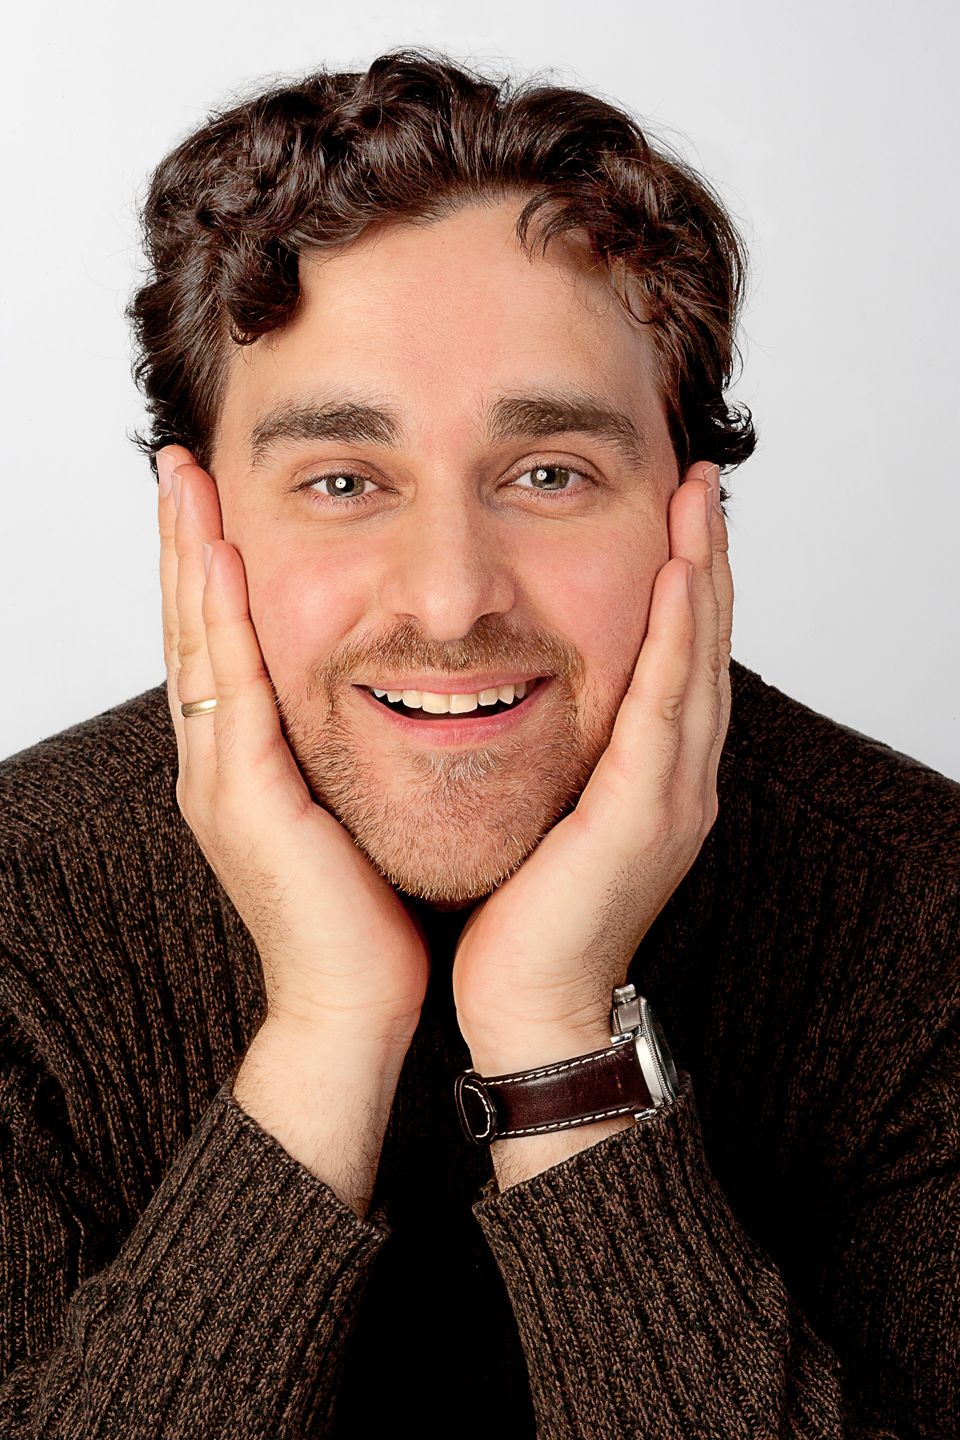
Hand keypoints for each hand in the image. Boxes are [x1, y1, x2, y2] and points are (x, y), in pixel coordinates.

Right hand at [157, 445, 430, 1048]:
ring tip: (183, 483)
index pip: (220, 644)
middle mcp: (217, 762)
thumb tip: (390, 695)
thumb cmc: (367, 915)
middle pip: (192, 629)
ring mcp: (219, 779)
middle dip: (183, 543)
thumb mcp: (354, 808)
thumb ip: (347, 752)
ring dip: (188, 558)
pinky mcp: (244, 798)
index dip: (207, 570)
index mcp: (244, 763)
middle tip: (178, 463)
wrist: (355, 1006)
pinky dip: (220, 620)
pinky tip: (219, 559)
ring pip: (197, 644)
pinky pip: (230, 690)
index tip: (211, 499)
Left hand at [452, 463, 730, 1069]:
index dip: (681, 583)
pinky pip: (668, 706)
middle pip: (703, 645)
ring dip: (701, 575)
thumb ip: (550, 750)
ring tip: (699, 500)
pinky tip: (675, 576)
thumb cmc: (521, 916)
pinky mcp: (646, 812)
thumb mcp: (541, 809)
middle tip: (698, 478)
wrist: (528, 1004)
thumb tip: (511, 691)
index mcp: (653, 777)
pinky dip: (676, 636)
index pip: (677, 658)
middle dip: (704, 558)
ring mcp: (674, 795)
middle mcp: (679, 778)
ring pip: (699, 661)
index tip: (672, 513)